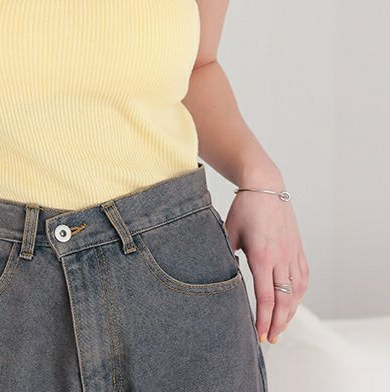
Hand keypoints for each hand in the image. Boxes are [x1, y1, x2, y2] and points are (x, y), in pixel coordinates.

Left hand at [224, 189, 309, 344]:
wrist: (265, 187)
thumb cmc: (245, 208)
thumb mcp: (229, 231)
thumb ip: (226, 254)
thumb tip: (223, 276)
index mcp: (263, 256)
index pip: (266, 297)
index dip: (264, 319)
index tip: (261, 335)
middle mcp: (281, 258)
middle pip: (284, 300)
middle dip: (278, 323)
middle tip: (271, 339)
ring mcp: (292, 254)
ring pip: (296, 292)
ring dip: (290, 312)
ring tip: (281, 327)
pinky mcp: (298, 249)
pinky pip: (303, 278)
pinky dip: (299, 295)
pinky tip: (293, 303)